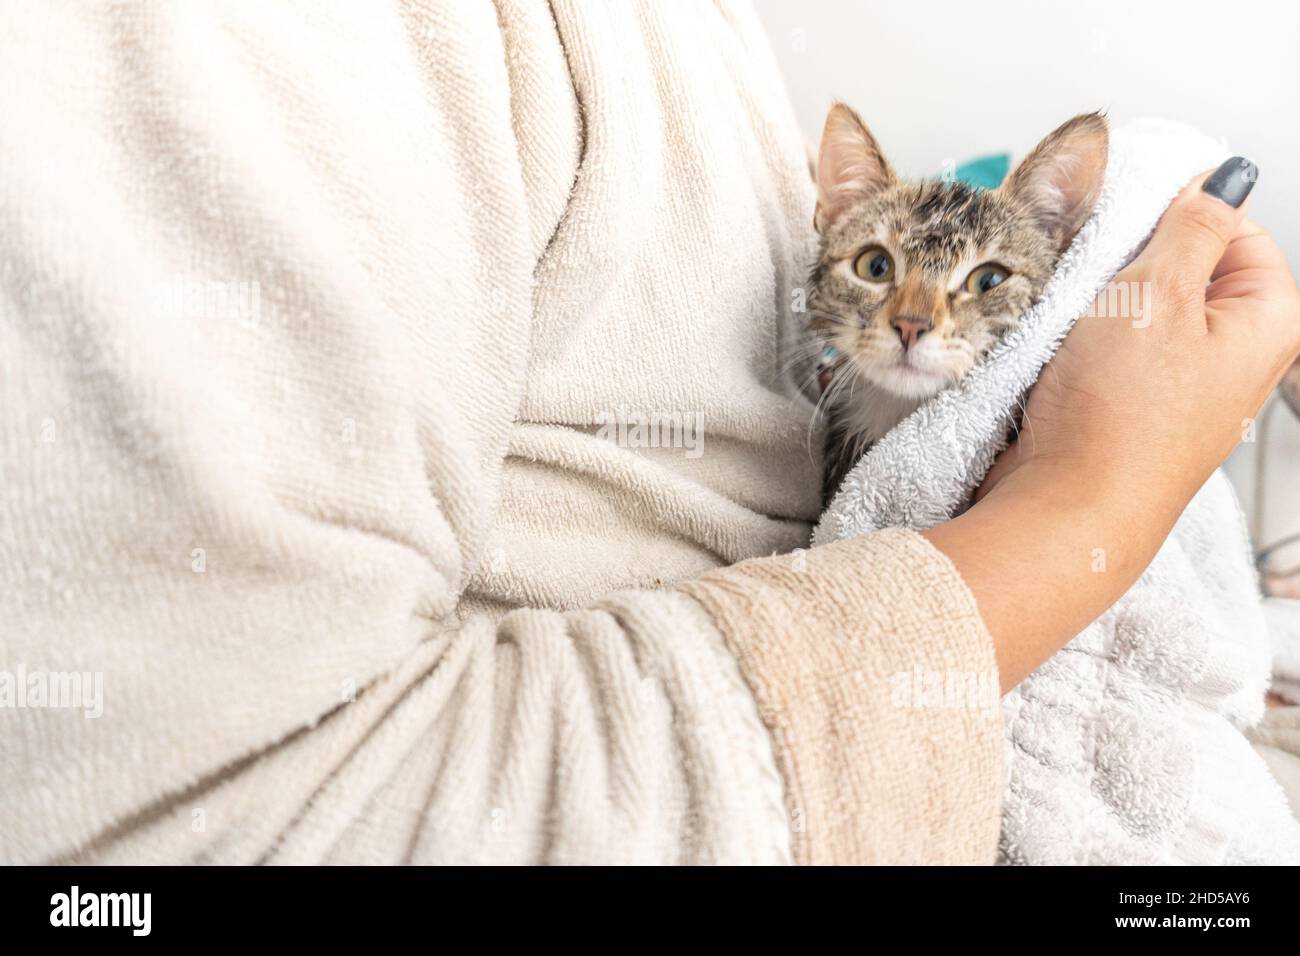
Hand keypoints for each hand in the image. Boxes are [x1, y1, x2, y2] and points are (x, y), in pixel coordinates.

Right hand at [927, 158, 1299, 690]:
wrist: (1068, 508)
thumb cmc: (1119, 420)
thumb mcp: (1157, 294)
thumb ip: (1194, 226)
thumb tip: (1226, 179)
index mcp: (1266, 323)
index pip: (1239, 230)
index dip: (1182, 214)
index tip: (1132, 214)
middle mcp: (1233, 358)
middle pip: (1189, 270)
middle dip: (1135, 261)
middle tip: (1098, 269)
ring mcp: (1183, 387)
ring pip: (1145, 310)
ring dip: (1103, 302)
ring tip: (1076, 315)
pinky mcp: (1135, 410)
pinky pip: (1115, 351)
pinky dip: (1087, 339)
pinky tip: (1063, 349)